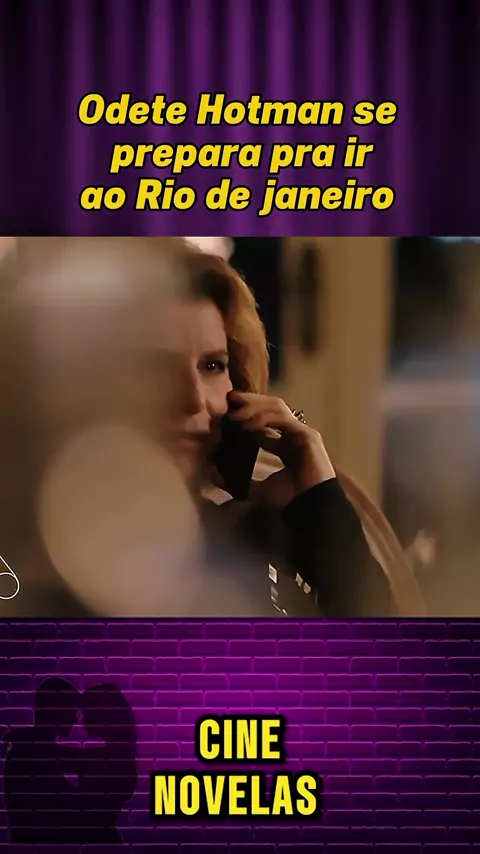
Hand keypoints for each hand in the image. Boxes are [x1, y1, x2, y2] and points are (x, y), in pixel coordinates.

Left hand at [227, 390, 334, 507]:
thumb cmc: (288, 499)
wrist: (309, 506)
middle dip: (251, 401)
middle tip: (231, 398)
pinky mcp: (307, 435)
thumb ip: (238, 480)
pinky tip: (249, 424)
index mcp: (284, 445)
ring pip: (278, 408)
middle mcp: (293, 435)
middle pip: (272, 408)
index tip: (227, 413)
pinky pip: (284, 419)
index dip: (247, 414)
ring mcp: (301, 433)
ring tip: (237, 412)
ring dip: (256, 406)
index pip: (265, 421)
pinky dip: (265, 418)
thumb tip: (215, 476)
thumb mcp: (256, 488)